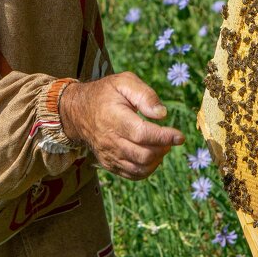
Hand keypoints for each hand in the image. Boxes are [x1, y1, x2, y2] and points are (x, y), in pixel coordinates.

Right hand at [58, 72, 184, 179]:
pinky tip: (151, 154)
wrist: (77, 111)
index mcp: (114, 117)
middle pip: (143, 155)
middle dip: (163, 148)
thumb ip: (144, 95)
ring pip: (140, 168)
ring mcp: (108, 154)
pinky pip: (133, 174)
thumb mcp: (124, 82)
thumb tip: (162, 114)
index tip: (179, 136)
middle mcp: (109, 140)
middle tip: (169, 138)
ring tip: (161, 145)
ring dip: (157, 159)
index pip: (142, 134)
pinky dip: (147, 168)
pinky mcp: (109, 164)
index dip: (164, 137)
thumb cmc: (105, 94)